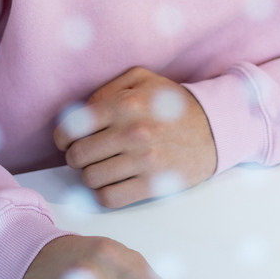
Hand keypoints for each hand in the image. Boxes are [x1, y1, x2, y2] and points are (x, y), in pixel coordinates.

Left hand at [54, 66, 217, 208]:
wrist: (216, 129)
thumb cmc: (174, 105)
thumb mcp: (143, 80)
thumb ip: (107, 89)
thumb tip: (80, 112)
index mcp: (126, 105)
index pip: (73, 127)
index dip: (63, 137)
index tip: (67, 141)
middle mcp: (132, 133)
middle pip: (78, 156)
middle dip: (77, 157)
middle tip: (86, 156)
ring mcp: (144, 161)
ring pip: (91, 179)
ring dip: (91, 176)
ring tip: (102, 169)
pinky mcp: (153, 185)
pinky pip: (110, 198)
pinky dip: (104, 194)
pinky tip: (112, 184)